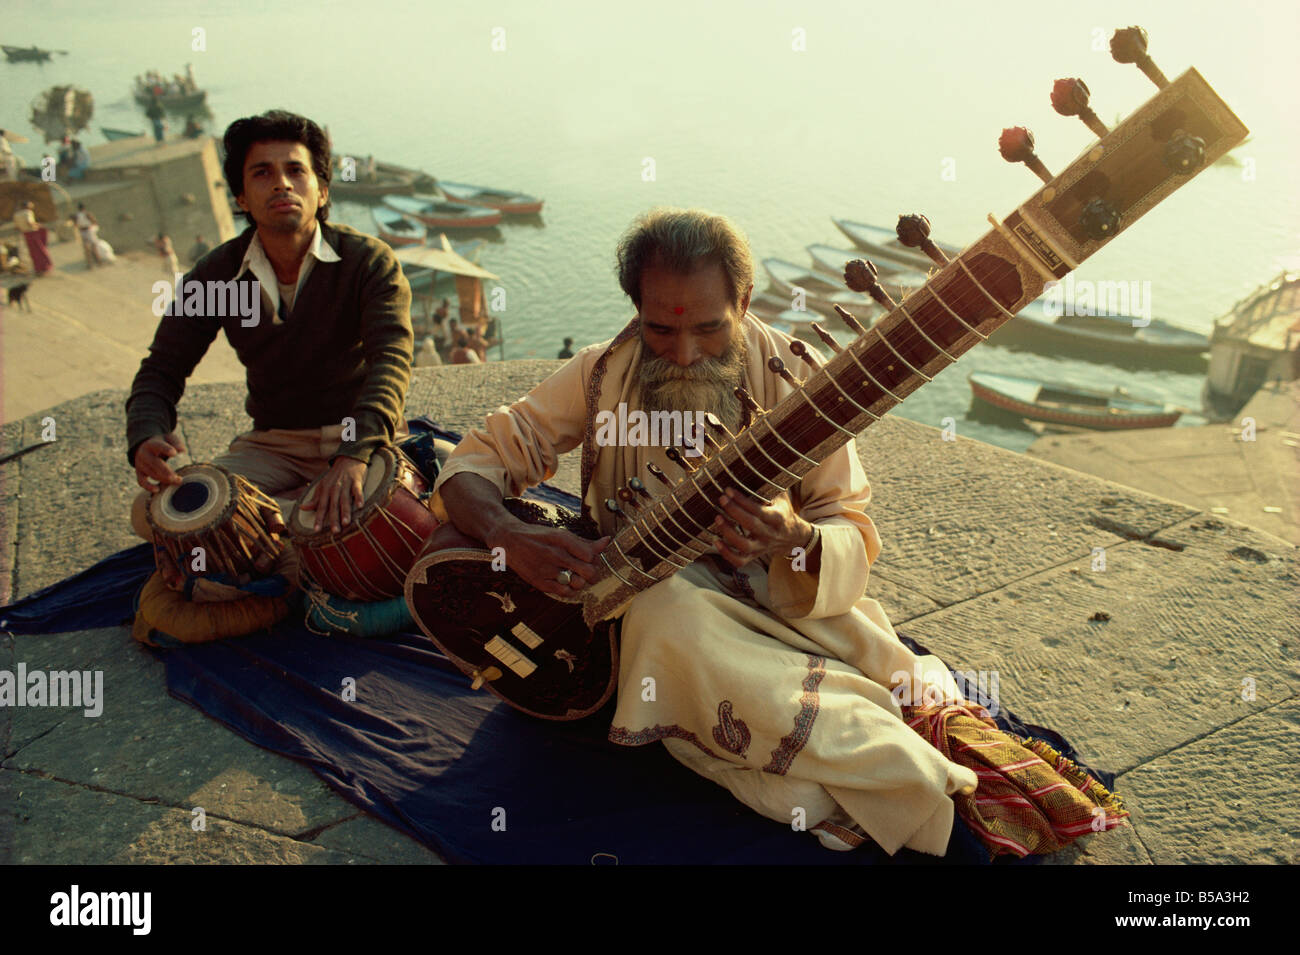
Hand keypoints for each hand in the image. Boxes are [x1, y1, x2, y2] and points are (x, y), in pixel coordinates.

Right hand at [133, 432, 186, 491]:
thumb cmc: (162, 443)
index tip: (174, 453)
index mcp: (152, 444)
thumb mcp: (169, 439)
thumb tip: (182, 451)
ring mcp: (140, 464)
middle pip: (154, 463)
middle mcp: (144, 454)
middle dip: (166, 471)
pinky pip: (141, 481)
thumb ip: (176, 443)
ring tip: (178, 481)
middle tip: (178, 478)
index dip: (166, 449)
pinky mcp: (139, 473)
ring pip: (151, 473)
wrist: (144, 446)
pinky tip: (157, 490)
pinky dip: (148, 486)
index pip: (158, 446)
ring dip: (164, 479)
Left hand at [298, 457, 366, 532]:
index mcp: (325, 490)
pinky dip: (359, 497)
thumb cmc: (335, 476)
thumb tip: (302, 508)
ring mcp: (345, 484)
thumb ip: (314, 499)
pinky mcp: (356, 480)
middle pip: (333, 505)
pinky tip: (360, 506)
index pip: (321, 507)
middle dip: (334, 519)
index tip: (316, 530)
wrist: (348, 458)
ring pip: (345, 499)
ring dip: (345, 511)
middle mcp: (334, 488)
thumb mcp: (322, 486)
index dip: (319, 519)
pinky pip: (357, 490)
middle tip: (335, 532)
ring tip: (346, 523)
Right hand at [488, 521, 609, 598]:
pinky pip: (564, 592)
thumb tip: (607, 541)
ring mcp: (547, 569)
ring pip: (578, 583)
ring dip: (580, 582)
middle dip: (592, 574)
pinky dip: (569, 590)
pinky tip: (565, 582)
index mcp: (562, 539)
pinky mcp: (539, 582)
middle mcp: (556, 554)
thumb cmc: (539, 537)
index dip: (594, 559)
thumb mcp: (561, 534)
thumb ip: (584, 542)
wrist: (510, 541)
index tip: (589, 560)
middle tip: (587, 573)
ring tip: (574, 577)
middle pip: (589, 571)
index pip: (591, 555)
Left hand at [710, 487, 812, 567]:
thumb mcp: (781, 498)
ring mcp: (762, 547)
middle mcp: (770, 534)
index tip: (729, 490)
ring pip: (744, 546)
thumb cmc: (783, 512)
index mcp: (778, 518)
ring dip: (728, 533)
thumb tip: (752, 466)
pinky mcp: (755, 555)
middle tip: (721, 499)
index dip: (743, 501)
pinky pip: (740, 560)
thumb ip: (768, 487)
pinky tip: (715, 541)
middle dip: (734, 512)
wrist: (795, 538)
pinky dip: (727, 554)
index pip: (759, 510)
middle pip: (751, 525)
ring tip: (717, 518)